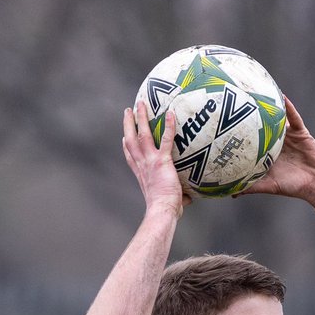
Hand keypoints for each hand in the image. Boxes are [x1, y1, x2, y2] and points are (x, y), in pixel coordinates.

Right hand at [122, 102, 190, 217]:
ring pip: (141, 134)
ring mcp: (150, 161)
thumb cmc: (166, 210)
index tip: (124, 137)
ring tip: (141, 103)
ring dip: (140, 117)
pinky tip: (170, 113)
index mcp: (141, 174)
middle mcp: (142, 165)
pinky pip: (165, 139)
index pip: (131, 157)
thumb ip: (179, 195)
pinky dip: (168, 126)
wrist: (162, 211)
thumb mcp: (170, 201)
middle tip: (128, 111)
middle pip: (131, 140)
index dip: (126, 146)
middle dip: (128, 124)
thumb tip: (190, 198)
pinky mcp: (161, 161)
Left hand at [239, 97, 314, 199]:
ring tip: (257, 93)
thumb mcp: (269, 186)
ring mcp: (288, 136)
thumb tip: (231, 193)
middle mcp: (275, 143)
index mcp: (266, 153)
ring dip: (270, 107)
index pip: (252, 141)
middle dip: (252, 116)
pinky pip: (294, 118)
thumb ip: (252, 187)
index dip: (241, 133)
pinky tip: (282, 96)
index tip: (226, 125)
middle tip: (238, 103)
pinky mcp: (300, 132)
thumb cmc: (292, 187)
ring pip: (277, 119)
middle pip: (262, 126)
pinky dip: (289, 107)